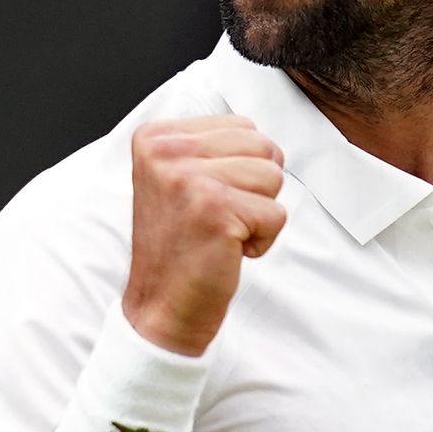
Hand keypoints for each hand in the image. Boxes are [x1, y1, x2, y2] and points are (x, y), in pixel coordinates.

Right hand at [123, 115, 289, 355]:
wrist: (162, 306)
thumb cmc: (181, 246)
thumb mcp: (181, 180)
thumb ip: (214, 149)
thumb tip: (269, 142)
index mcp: (156, 136)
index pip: (242, 125)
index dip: (241, 169)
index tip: (205, 201)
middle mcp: (166, 151)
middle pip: (262, 146)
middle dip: (255, 188)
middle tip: (218, 218)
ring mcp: (187, 178)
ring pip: (273, 176)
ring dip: (258, 213)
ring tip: (222, 232)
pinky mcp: (214, 209)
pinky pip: (277, 214)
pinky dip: (262, 240)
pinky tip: (227, 250)